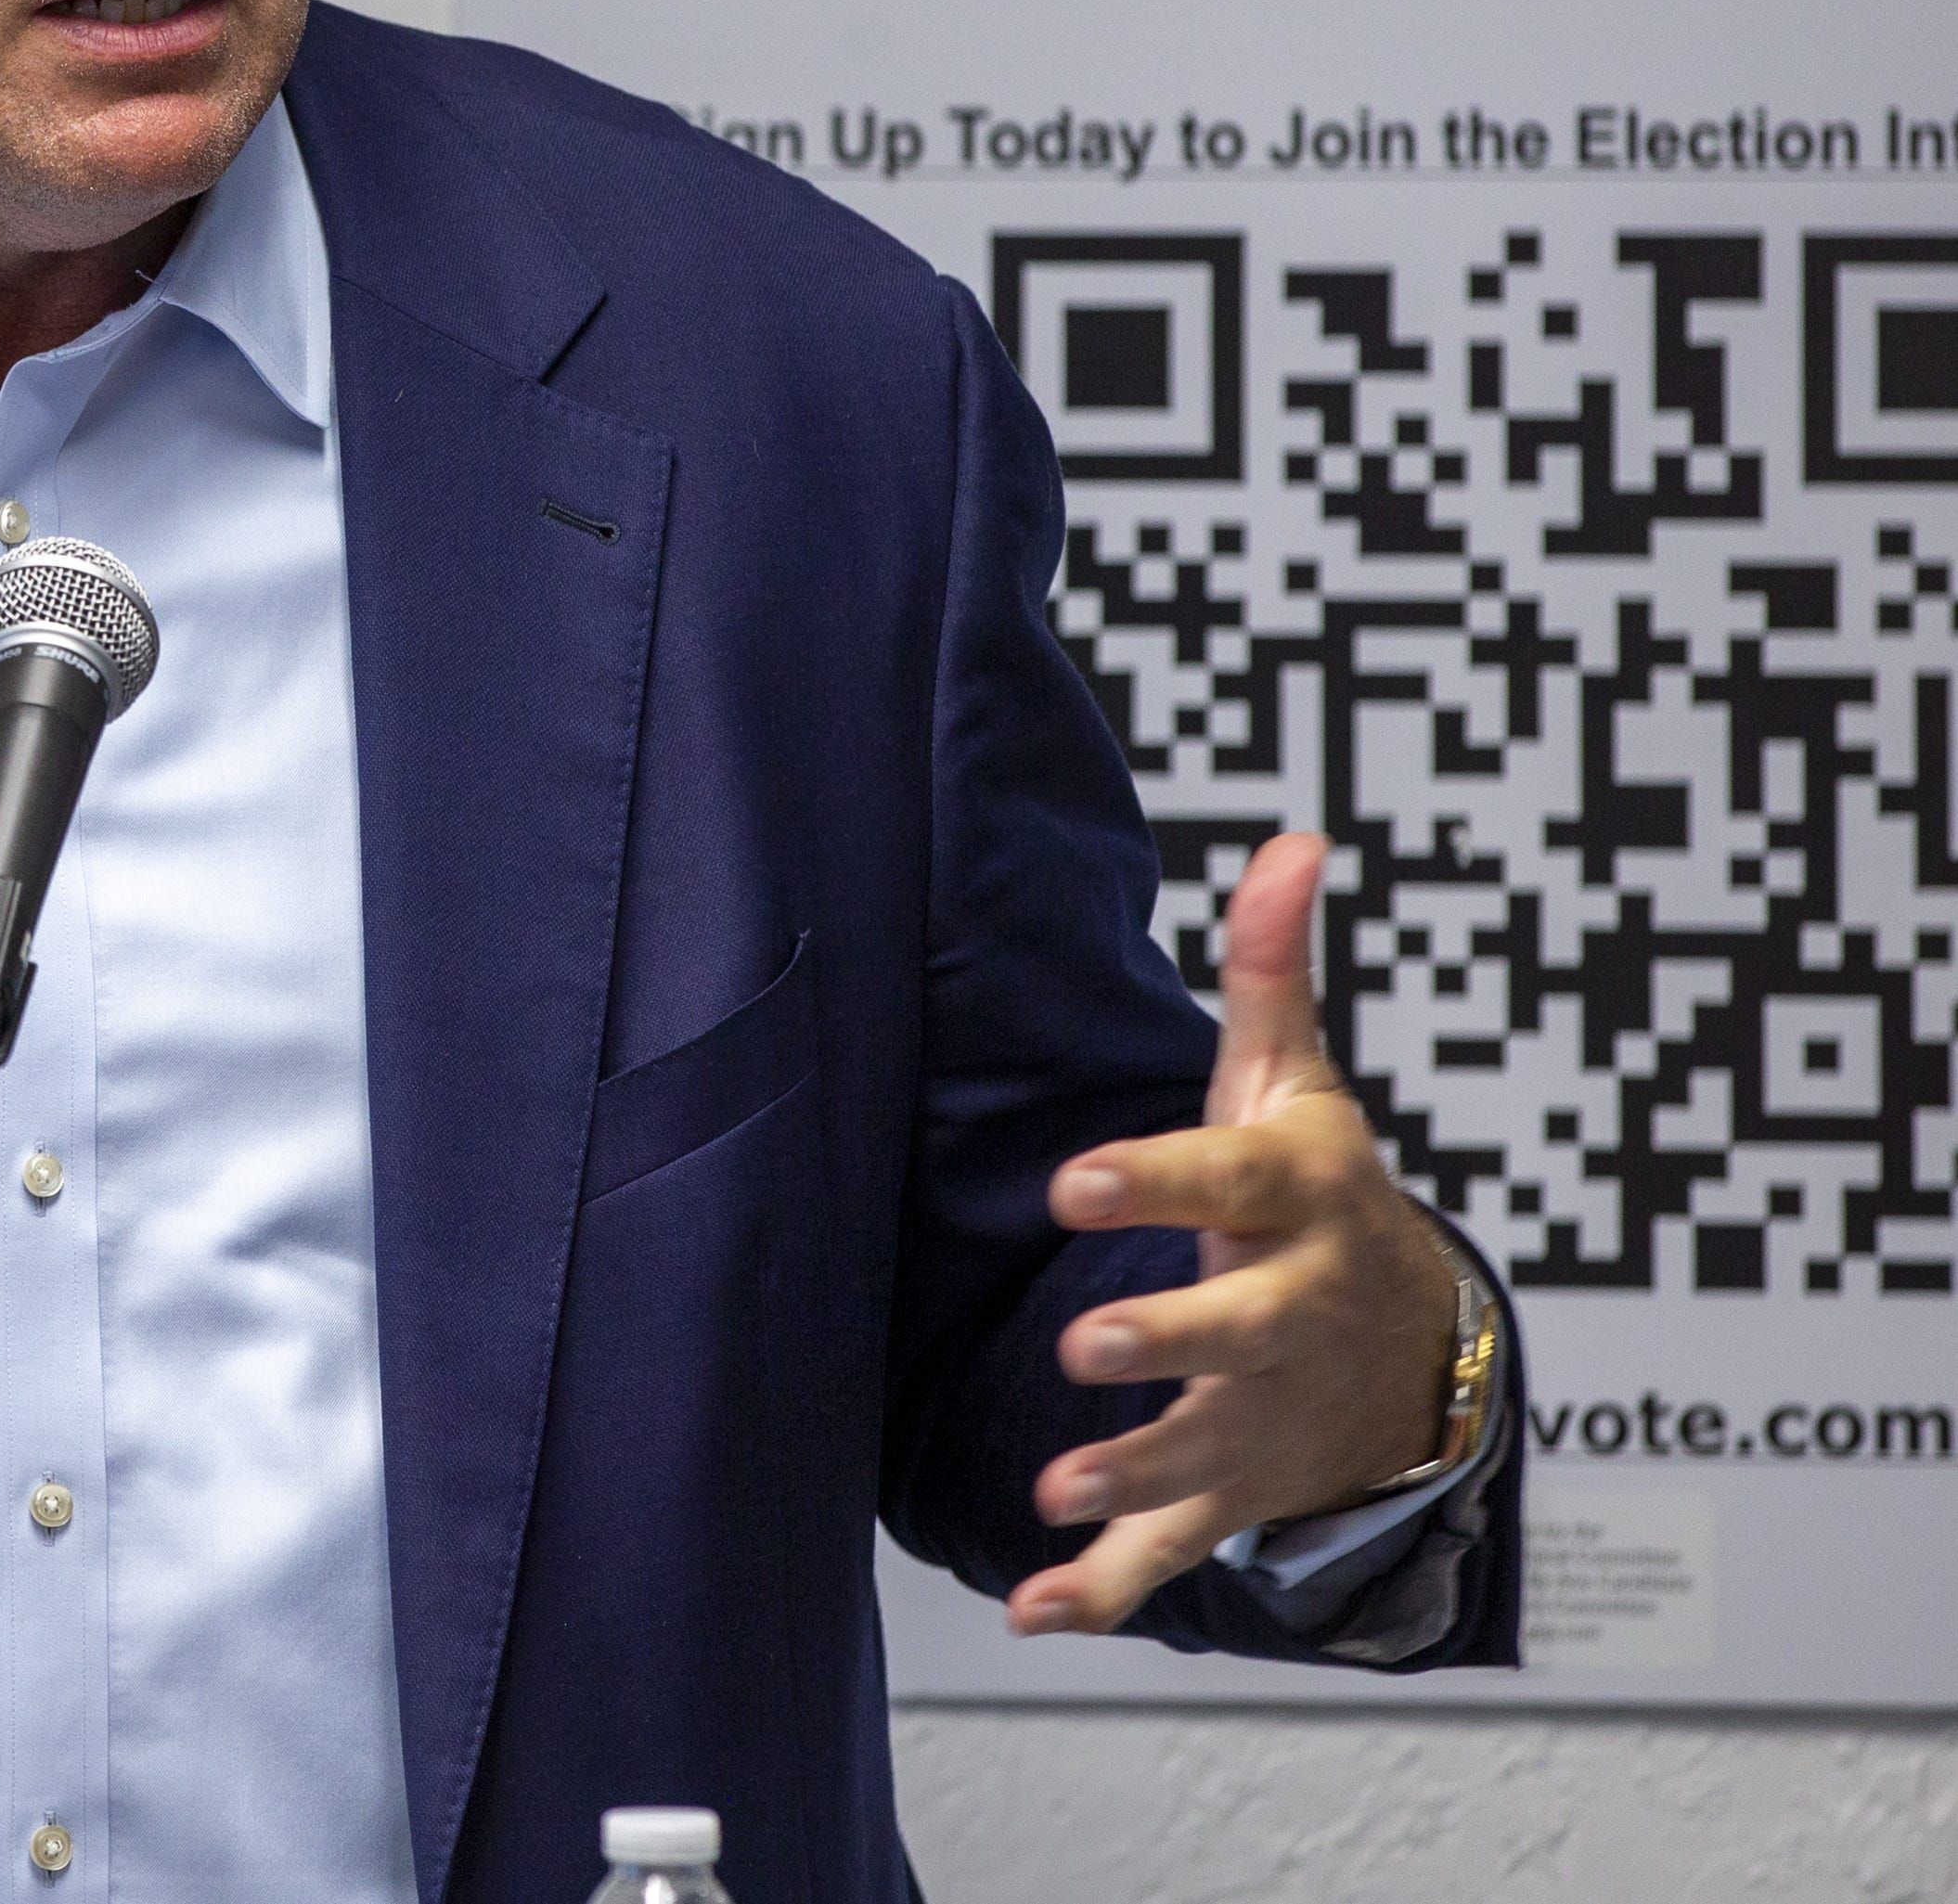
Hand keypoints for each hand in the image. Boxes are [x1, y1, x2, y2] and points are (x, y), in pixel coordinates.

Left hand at [1009, 831, 1456, 1635]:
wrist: (1411, 1351)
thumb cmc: (1317, 1194)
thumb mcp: (1298, 1083)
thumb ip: (1270, 969)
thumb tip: (1292, 838)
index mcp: (1292, 1207)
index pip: (1224, 1182)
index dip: (1153, 1176)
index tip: (1071, 1173)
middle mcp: (1284, 1316)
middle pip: (1229, 1334)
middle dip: (1164, 1345)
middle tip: (1082, 1344)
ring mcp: (1260, 1414)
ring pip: (1199, 1456)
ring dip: (1129, 1478)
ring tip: (1055, 1486)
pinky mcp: (1230, 1490)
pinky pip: (1170, 1552)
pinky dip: (1105, 1591)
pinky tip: (1035, 1608)